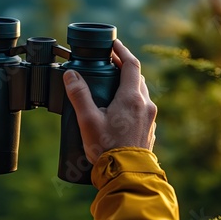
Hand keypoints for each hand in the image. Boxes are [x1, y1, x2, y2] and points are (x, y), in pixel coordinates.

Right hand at [63, 39, 156, 163]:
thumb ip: (79, 95)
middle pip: (137, 77)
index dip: (122, 51)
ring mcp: (150, 119)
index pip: (131, 64)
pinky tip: (121, 110)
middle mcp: (145, 105)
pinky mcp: (149, 130)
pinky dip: (133, 101)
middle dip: (124, 67)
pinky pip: (143, 108)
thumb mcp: (87, 120)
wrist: (126, 175)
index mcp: (132, 98)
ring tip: (113, 86)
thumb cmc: (107, 149)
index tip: (113, 44)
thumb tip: (70, 74)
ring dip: (129, 84)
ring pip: (142, 93)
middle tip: (109, 64)